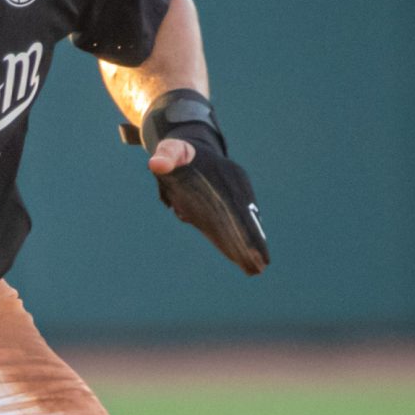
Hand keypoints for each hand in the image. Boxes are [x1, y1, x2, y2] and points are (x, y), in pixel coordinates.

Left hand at [148, 135, 270, 275]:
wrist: (192, 146)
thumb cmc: (178, 153)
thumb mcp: (170, 152)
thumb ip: (166, 157)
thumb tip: (157, 165)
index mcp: (222, 174)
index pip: (233, 206)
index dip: (239, 229)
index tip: (245, 250)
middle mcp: (235, 182)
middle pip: (243, 216)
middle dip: (250, 241)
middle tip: (257, 268)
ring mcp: (237, 189)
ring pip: (245, 219)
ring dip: (250, 242)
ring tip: (256, 268)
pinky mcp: (237, 195)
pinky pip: (243, 216)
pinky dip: (247, 234)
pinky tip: (246, 255)